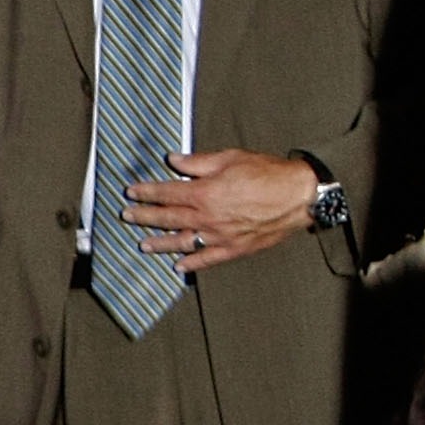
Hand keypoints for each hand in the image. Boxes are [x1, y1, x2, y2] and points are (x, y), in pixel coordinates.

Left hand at [120, 148, 320, 271]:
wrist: (298, 197)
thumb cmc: (268, 173)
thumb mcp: (230, 158)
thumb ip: (199, 162)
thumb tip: (174, 160)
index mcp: (205, 192)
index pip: (167, 192)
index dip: (146, 192)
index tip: (132, 192)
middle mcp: (208, 217)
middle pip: (169, 218)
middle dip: (145, 216)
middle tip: (127, 216)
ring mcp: (220, 236)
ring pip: (182, 242)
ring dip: (160, 243)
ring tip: (142, 244)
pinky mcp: (234, 249)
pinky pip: (207, 259)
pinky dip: (191, 264)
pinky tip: (178, 266)